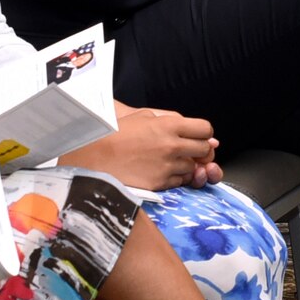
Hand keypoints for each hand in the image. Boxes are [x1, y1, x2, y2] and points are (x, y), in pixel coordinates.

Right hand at [64, 105, 221, 189]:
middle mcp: (172, 145)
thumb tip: (202, 133)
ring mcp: (167, 166)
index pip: (205, 129)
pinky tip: (160, 171)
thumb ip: (172, 120)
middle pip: (204, 149)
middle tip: (187, 150)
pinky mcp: (160, 183)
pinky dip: (175, 178)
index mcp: (168, 125)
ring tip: (167, 161)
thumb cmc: (116, 134)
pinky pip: (180, 182)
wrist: (94, 157)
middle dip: (199, 150)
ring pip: (193, 168)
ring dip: (186, 165)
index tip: (196, 136)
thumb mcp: (143, 116)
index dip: (203, 133)